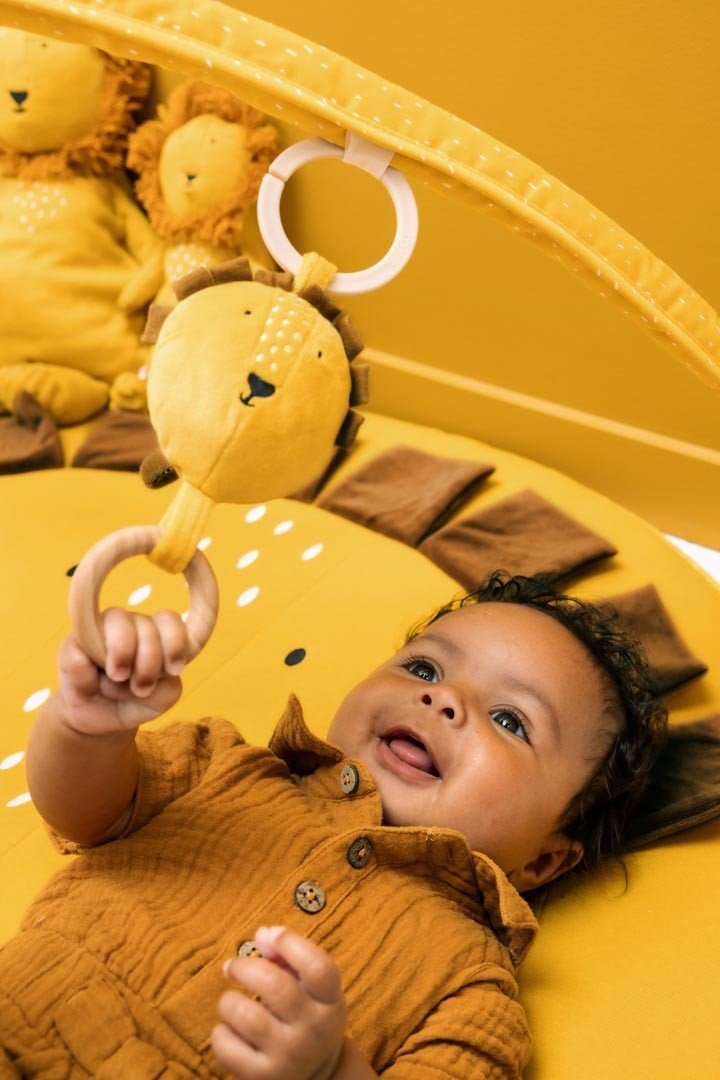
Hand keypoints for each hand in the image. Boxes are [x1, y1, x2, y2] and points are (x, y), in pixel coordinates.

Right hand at [57, 607, 189, 735]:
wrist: (101, 719)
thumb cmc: (136, 700)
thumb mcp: (161, 699)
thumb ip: (163, 686)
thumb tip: (131, 675)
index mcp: (156, 631)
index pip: (169, 620)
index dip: (174, 644)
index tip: (172, 671)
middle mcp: (129, 623)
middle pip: (145, 624)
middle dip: (148, 662)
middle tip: (141, 687)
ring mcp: (98, 629)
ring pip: (116, 621)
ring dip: (122, 655)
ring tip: (118, 678)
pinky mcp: (71, 646)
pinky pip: (79, 655)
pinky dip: (88, 680)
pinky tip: (91, 690)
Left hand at [213, 926, 346, 1079]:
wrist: (313, 1076)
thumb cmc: (306, 1016)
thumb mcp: (311, 988)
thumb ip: (289, 955)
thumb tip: (262, 934)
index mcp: (330, 1002)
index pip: (319, 968)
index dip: (291, 943)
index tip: (269, 935)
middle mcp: (314, 1031)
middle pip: (276, 986)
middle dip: (245, 967)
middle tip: (232, 966)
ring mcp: (289, 1057)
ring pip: (245, 1015)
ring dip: (229, 1001)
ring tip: (231, 1002)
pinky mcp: (262, 1077)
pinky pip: (226, 1046)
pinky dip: (220, 1033)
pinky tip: (230, 1030)